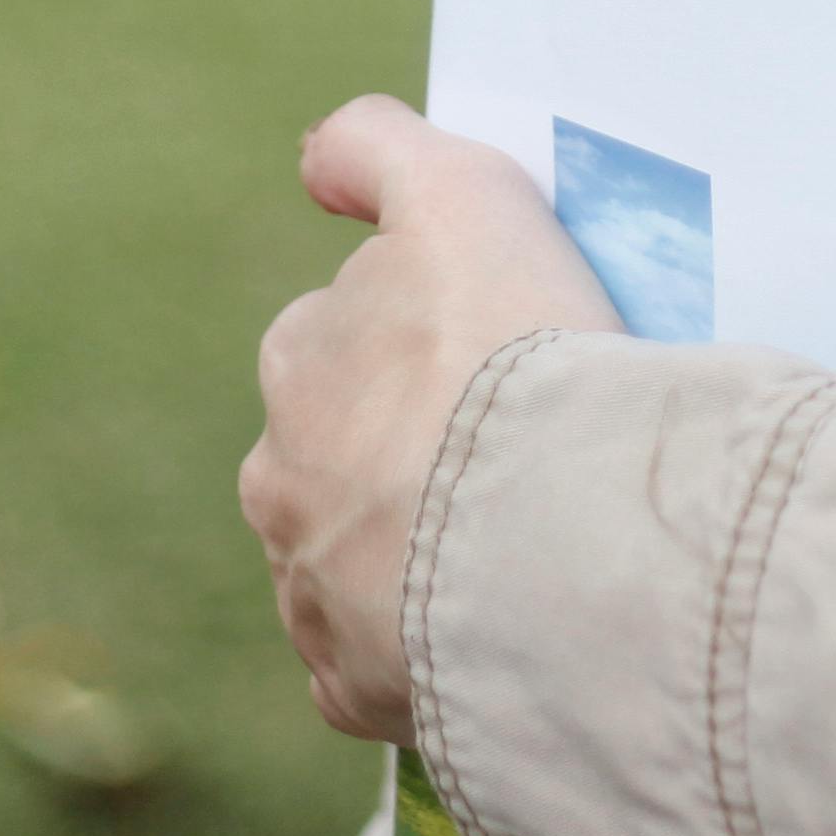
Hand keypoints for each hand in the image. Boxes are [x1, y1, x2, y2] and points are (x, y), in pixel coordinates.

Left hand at [237, 95, 624, 742]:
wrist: (556, 539)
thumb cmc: (512, 353)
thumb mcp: (462, 194)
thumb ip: (378, 148)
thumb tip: (317, 157)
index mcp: (298, 362)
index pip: (339, 341)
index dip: (416, 348)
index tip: (487, 363)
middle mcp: (279, 479)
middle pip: (337, 459)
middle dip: (402, 459)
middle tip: (512, 459)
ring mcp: (311, 592)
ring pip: (353, 566)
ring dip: (412, 557)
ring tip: (522, 551)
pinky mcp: (351, 688)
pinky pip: (375, 671)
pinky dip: (419, 656)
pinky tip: (490, 634)